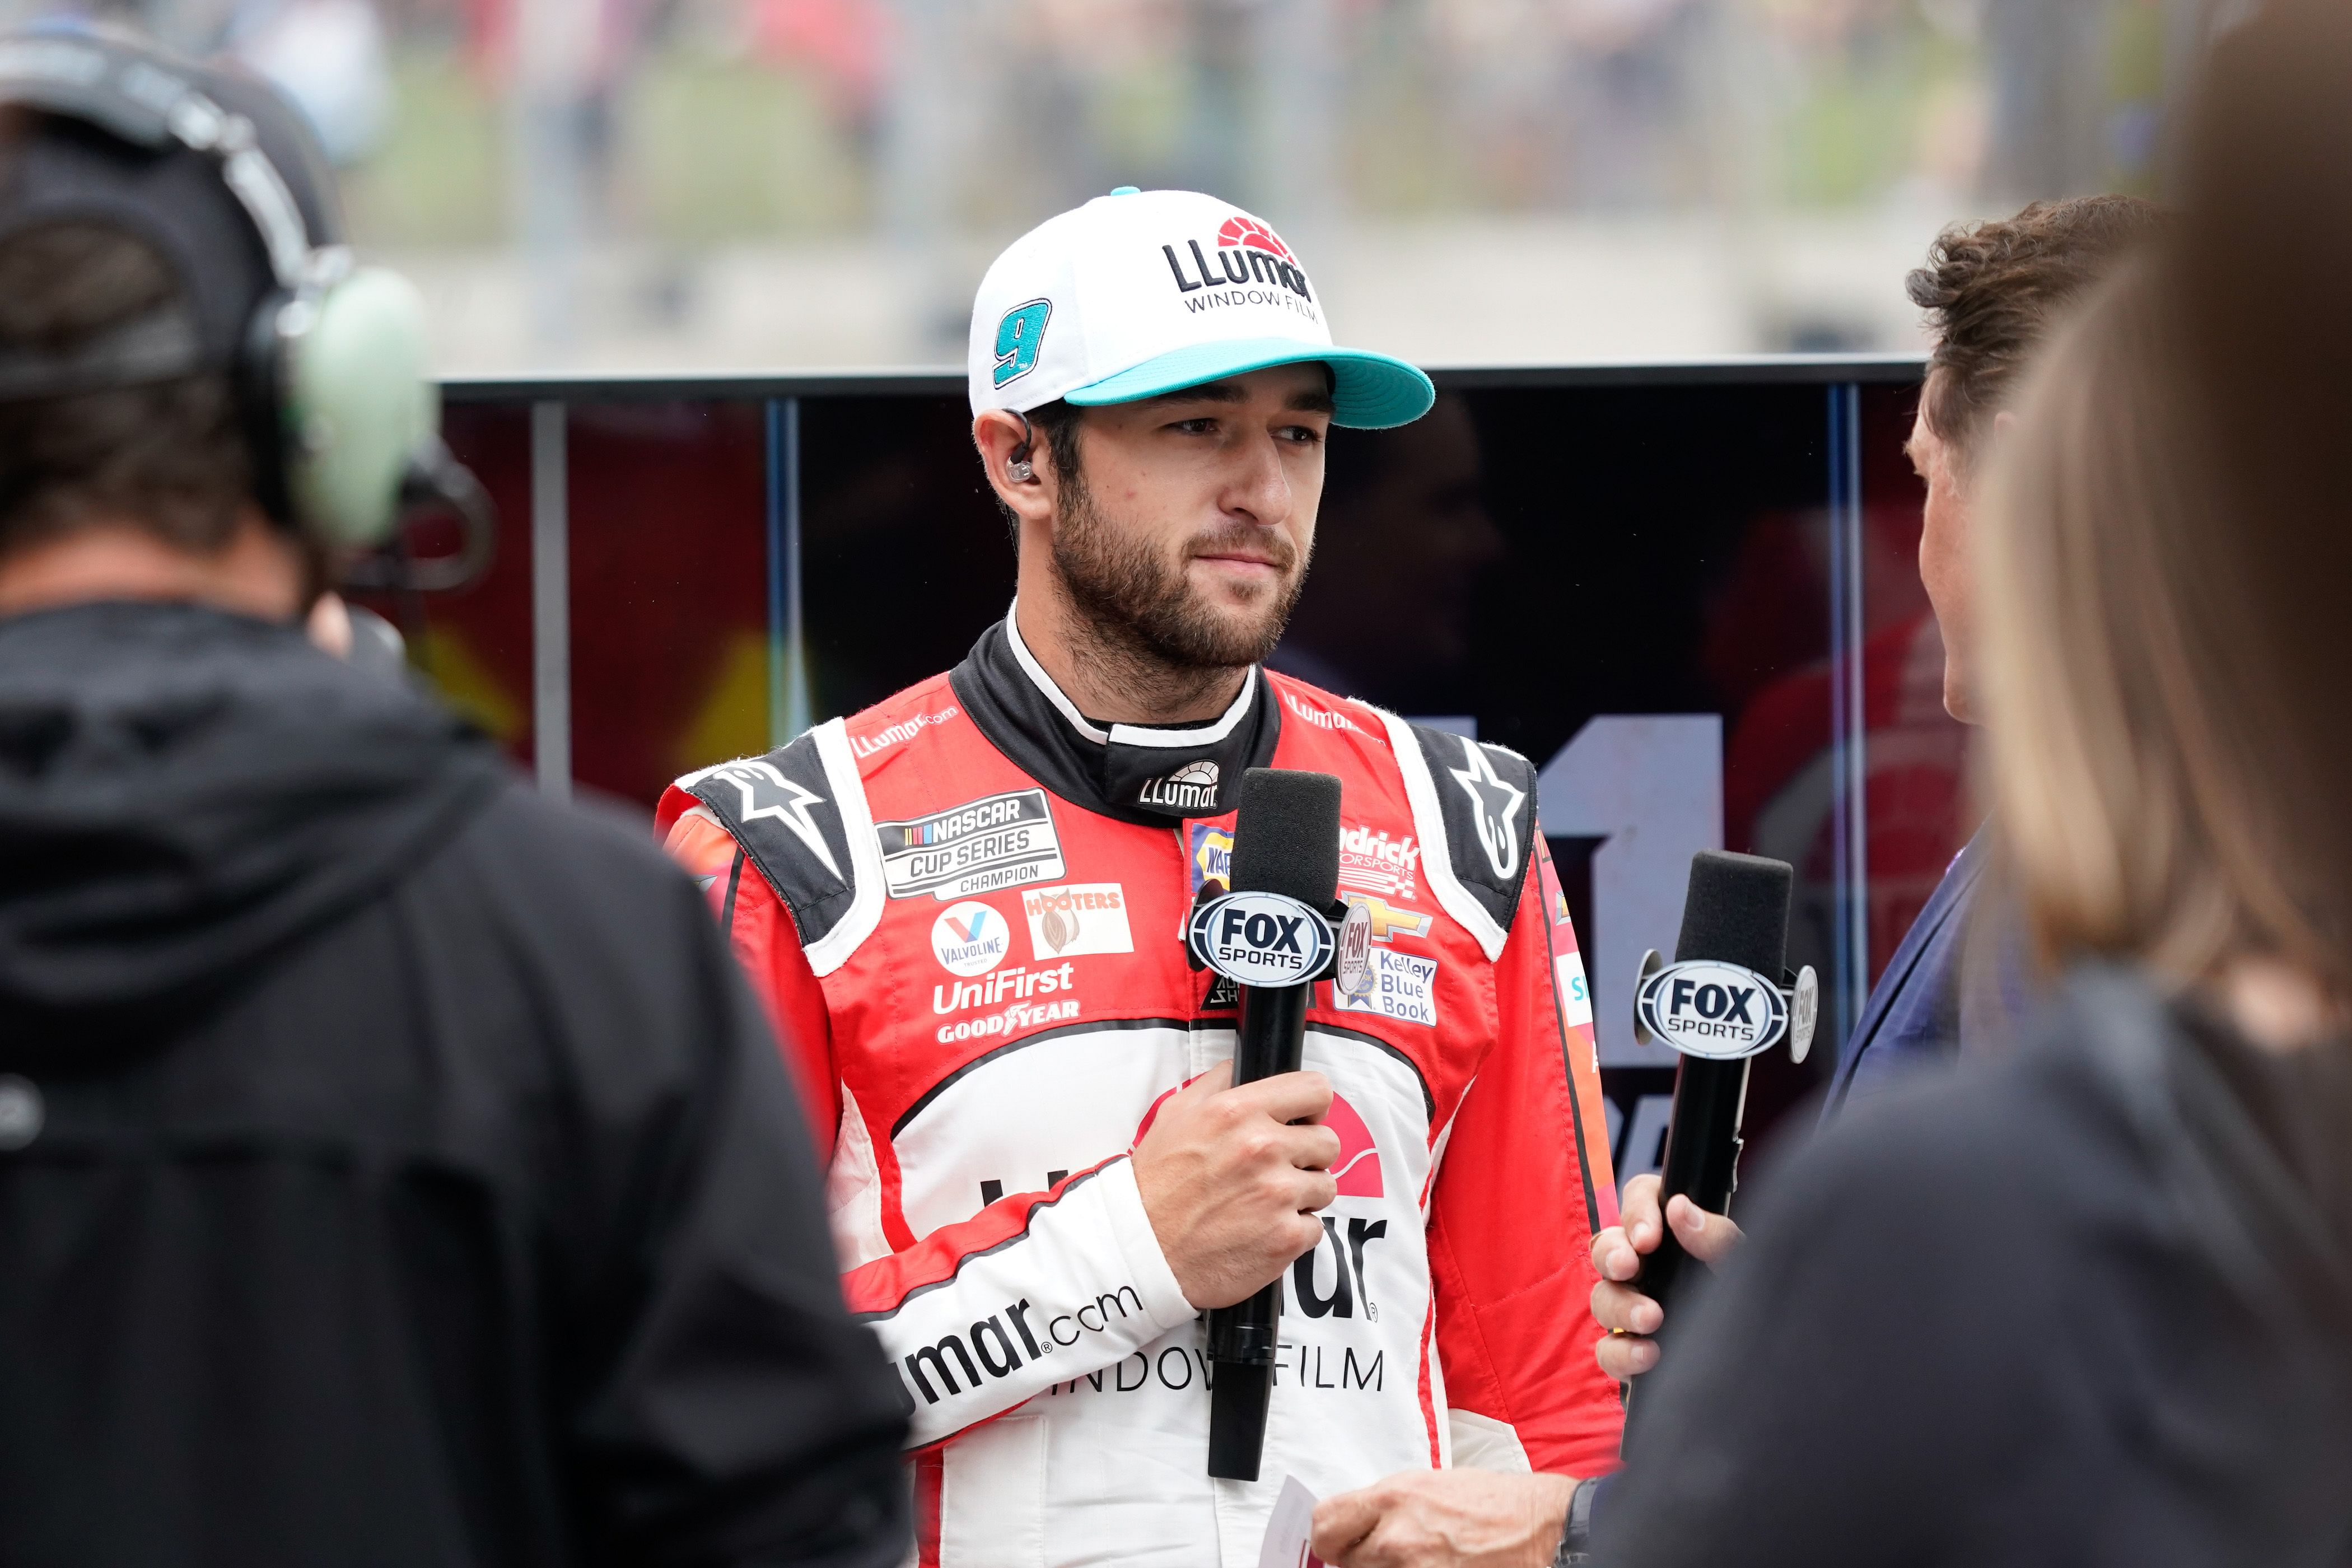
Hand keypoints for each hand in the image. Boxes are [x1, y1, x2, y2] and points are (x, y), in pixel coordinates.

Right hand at [1131, 1062, 1338, 1308]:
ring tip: (1264, 1204)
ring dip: (1302, 1196)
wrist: (1140, 1251)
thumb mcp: (1174, 1115)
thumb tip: (1240, 1068)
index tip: (1301, 1121)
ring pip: (1325, 1186)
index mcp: (1238, 1111)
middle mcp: (1263, 1148)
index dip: (1311, 1107)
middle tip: (1276, 1170)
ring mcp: (1278, 1195)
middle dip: (1307, 1156)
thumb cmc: (1155, 1184)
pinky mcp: (1286, 1238)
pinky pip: (1315, 1228)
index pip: (1315, 1089)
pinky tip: (1261, 1232)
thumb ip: (1215, 1084)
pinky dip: (1293, 1232)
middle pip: (1328, 1142)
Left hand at [1312, 1470, 1578, 1567]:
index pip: (1325, 1525)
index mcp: (1392, 1497)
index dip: (1329, 1540)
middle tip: (1394, 1553)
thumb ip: (1387, 1507)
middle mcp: (1396, 1537)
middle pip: (1347, 1562)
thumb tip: (1360, 1528)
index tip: (1337, 1545)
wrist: (1545, 1529)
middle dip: (1365, 1559)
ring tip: (1426, 1559)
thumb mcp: (1429, 1486)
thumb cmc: (1498, 1504)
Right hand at [1589, 1173, 1742, 1380]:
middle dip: (1612, 1255)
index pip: (1639, 1199)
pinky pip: (1607, 1349)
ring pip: (1602, 1297)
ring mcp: (1635, 1306)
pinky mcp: (1633, 1349)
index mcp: (1673, 1230)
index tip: (1649, 1238)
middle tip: (1629, 1266)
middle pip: (1606, 1246)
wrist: (1772, 1357)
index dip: (1636, 1213)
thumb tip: (1680, 1208)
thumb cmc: (1760, 1297)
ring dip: (1620, 1306)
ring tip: (1652, 1319)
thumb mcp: (1747, 1262)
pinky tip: (1647, 1355)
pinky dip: (1620, 1352)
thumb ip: (1716, 1235)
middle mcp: (1647, 1265)